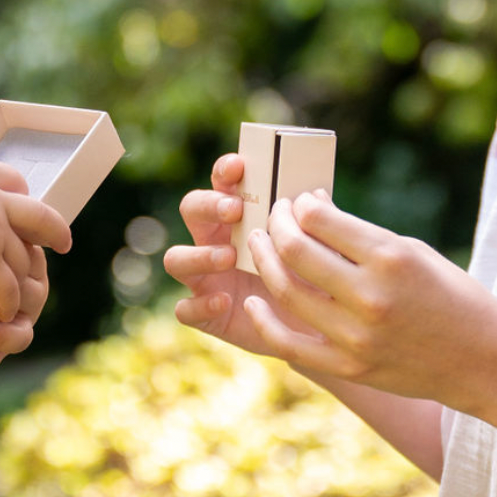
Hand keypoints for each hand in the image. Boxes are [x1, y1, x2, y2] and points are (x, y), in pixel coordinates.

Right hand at [0, 155, 70, 326]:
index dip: (17, 188)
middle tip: (63, 242)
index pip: (4, 177)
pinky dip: (8, 304)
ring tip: (26, 293)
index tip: (24, 194)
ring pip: (22, 258)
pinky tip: (5, 314)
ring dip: (24, 278)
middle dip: (53, 230)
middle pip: (37, 216)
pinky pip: (7, 289)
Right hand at [163, 152, 319, 357]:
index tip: (238, 167)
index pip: (222, 182)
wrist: (315, 329)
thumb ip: (316, 225)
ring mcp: (205, 277)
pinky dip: (201, 304)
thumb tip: (315, 195)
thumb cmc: (313, 279)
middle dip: (208, 204)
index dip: (224, 170)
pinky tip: (226, 301)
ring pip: (175, 258)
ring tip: (229, 257)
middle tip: (235, 211)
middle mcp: (216, 240)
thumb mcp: (320, 250)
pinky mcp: (205, 313)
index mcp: (241, 216)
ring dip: (199, 254)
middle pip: (190, 208)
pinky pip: (185, 308)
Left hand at [245, 190, 496, 411]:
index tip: (300, 201)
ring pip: (287, 292)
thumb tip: (316, 215)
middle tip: (272, 217)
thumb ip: (364, 239)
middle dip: (277, 226)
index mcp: (391, 258)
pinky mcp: (350, 367)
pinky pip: (290, 345)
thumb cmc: (454, 297)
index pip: (321, 220)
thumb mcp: (416, 253)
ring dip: (266, 262)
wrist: (484, 363)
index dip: (301, 205)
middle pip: (296, 251)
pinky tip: (254, 303)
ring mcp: (357, 336)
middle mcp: (370, 296)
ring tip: (259, 245)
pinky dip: (265, 321)